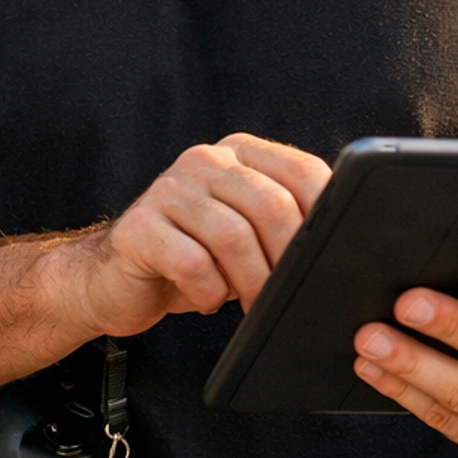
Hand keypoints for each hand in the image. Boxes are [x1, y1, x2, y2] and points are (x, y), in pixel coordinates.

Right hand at [71, 134, 330, 336]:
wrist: (116, 280)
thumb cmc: (195, 259)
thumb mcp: (248, 234)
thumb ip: (286, 224)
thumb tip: (341, 251)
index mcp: (240, 153)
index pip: (303, 172)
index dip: (325, 219)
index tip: (328, 260)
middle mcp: (205, 160)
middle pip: (271, 205)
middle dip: (287, 260)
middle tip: (288, 296)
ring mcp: (169, 189)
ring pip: (233, 235)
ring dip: (251, 282)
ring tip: (250, 304)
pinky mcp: (138, 227)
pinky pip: (191, 263)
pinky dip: (209, 292)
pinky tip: (207, 299)